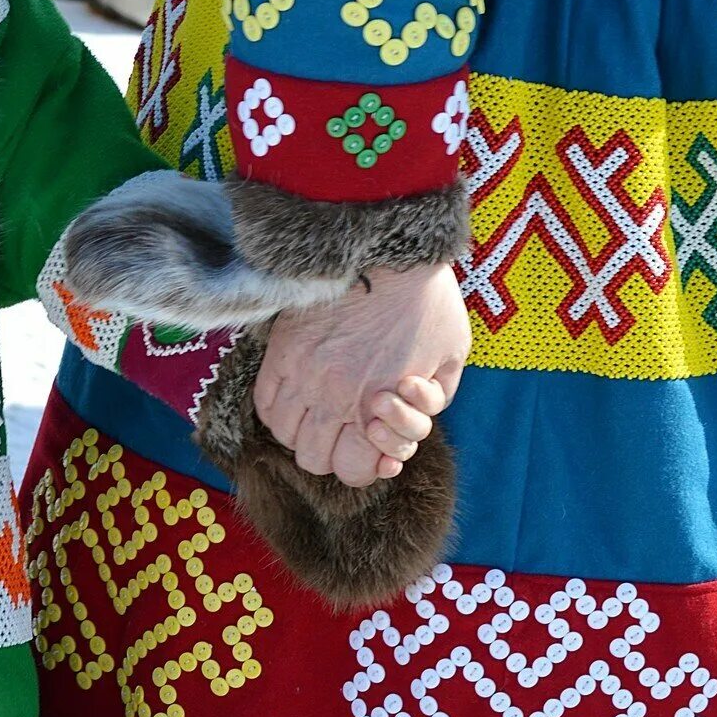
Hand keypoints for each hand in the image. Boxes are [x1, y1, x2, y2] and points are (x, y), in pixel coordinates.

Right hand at [256, 263, 467, 488]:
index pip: (354, 470)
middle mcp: (334, 399)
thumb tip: (415, 416)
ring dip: (302, 431)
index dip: (364, 465)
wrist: (387, 247)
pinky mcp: (281, 350)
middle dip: (331, 452)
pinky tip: (296, 395)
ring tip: (318, 412)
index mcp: (378, 406)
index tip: (370, 443)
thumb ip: (437, 396)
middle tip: (344, 430)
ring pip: (284, 435)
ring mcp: (302, 375)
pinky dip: (278, 409)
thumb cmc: (426, 299)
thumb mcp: (452, 355)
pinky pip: (264, 403)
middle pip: (313, 460)